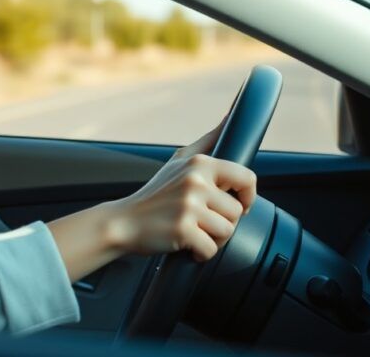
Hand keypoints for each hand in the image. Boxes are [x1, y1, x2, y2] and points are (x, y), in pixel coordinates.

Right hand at [104, 124, 256, 261]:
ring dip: (212, 239)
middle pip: (237, 212)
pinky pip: (211, 249)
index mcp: (199, 163)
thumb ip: (208, 141)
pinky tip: (186, 245)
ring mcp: (188, 206)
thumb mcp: (178, 161)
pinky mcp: (183, 229)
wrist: (122, 222)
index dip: (247, 196)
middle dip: (221, 222)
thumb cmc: (154, 195)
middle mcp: (195, 181)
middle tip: (200, 221)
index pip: (246, 178)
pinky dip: (200, 253)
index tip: (237, 204)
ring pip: (227, 231)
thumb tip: (231, 116)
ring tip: (192, 231)